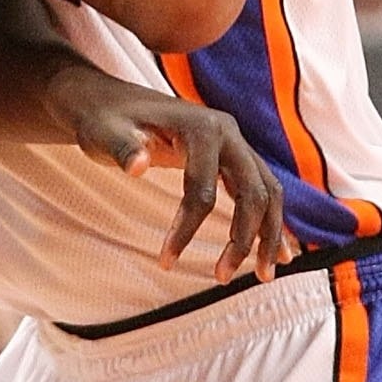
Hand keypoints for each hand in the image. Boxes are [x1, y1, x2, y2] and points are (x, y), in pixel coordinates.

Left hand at [52, 66, 289, 281]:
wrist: (111, 103)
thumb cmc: (104, 121)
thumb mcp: (103, 133)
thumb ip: (121, 148)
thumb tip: (136, 166)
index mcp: (202, 127)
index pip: (202, 190)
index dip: (186, 229)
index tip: (165, 263)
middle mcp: (229, 133)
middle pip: (253, 193)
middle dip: (243, 239)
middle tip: (222, 279)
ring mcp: (236, 144)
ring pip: (268, 193)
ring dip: (268, 235)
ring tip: (264, 276)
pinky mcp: (234, 157)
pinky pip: (263, 190)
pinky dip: (271, 222)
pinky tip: (279, 253)